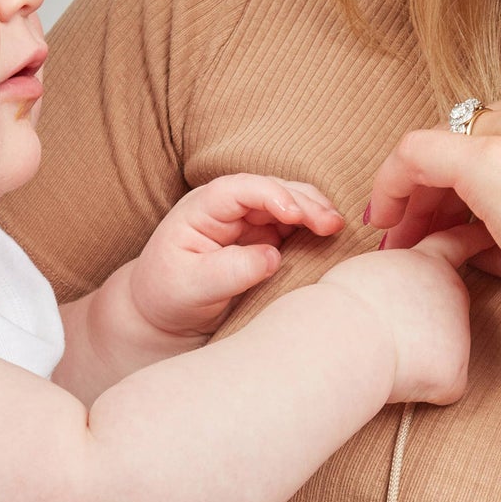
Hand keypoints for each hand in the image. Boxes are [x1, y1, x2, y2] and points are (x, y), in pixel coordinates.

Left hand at [130, 174, 344, 335]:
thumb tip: (273, 257)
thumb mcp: (192, 287)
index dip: (271, 194)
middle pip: (272, 190)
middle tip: (331, 224)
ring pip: (289, 202)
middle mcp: (229, 207)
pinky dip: (314, 227)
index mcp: (203, 208)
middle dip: (304, 202)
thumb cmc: (169, 295)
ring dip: (315, 210)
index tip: (294, 214)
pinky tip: (331, 237)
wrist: (163, 312)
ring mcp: (249, 220)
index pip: (239, 189)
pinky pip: (295, 225)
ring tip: (337, 227)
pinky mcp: (265, 237)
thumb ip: (230, 271)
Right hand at [321, 221, 494, 402]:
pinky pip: (438, 388)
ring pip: (437, 354)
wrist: (345, 337)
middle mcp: (454, 293)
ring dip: (412, 358)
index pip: (457, 244)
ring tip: (379, 349)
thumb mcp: (366, 270)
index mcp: (428, 262)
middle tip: (380, 328)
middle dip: (421, 324)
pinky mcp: (456, 375)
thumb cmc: (339, 303)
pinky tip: (393, 377)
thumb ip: (394, 278)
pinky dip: (417, 390)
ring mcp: (461, 334)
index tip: (489, 231)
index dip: (474, 238)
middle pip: (444, 312)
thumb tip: (393, 301)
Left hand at [365, 79, 500, 350]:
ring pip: (441, 145)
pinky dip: (391, 185)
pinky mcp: (490, 161)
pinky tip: (385, 223)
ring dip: (415, 194)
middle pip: (469, 136)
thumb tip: (481, 239)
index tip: (447, 212)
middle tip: (417, 232)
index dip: (468, 175)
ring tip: (402, 239)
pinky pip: (415, 154)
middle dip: (438, 187)